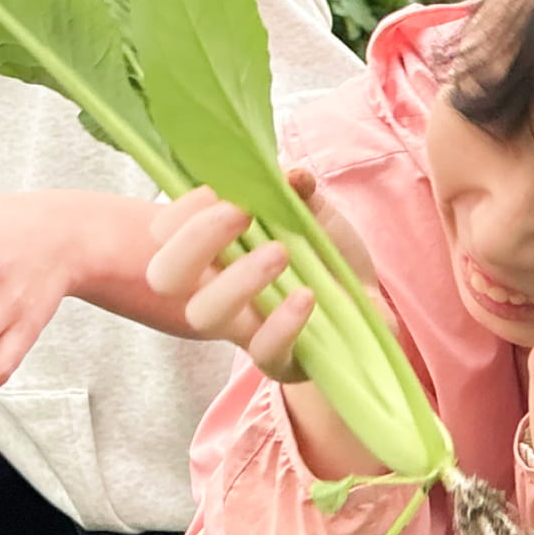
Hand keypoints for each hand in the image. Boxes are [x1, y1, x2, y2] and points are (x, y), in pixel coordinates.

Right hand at [145, 177, 374, 382]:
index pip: (165, 235)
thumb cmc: (325, 254)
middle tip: (239, 214)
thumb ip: (299, 191)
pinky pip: (263, 351)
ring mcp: (242, 329)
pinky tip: (305, 296)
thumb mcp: (314, 213)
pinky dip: (281, 322)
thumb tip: (291, 175)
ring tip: (280, 253)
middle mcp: (214, 290)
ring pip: (205, 314)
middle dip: (195, 240)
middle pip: (167, 277)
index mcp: (213, 251)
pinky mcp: (278, 359)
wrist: (369, 299)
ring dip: (237, 279)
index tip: (217, 191)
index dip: (181, 213)